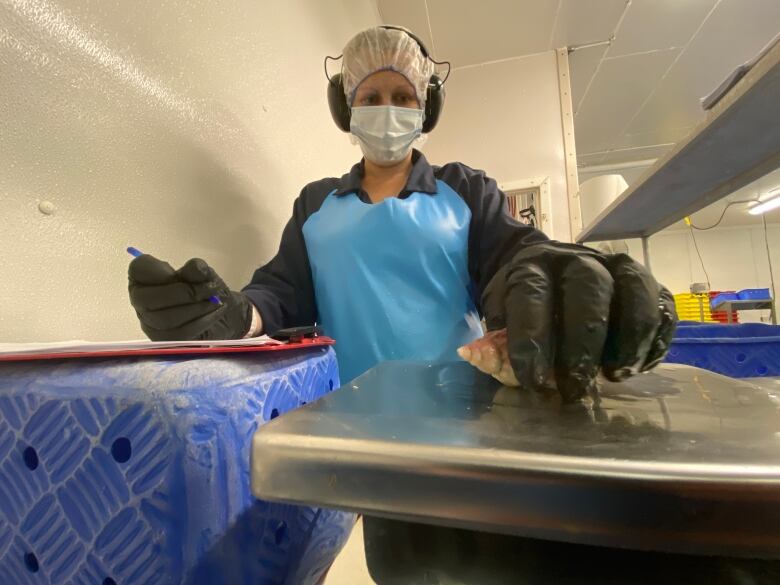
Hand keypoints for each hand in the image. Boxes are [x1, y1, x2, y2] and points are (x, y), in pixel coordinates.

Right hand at [128, 255, 251, 340]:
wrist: (225, 318)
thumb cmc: (207, 292)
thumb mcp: (207, 276)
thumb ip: (198, 270)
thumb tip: (196, 268)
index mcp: (144, 278)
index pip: (139, 269)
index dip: (161, 271)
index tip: (187, 273)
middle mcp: (141, 302)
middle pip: (147, 299)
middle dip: (184, 293)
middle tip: (210, 288)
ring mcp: (151, 324)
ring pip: (164, 319)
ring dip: (196, 308)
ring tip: (215, 301)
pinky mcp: (165, 341)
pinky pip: (179, 334)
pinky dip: (203, 321)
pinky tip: (215, 313)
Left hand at [470, 242, 675, 400]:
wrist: (546, 270)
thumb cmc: (520, 304)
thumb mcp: (498, 318)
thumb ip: (494, 344)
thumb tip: (475, 357)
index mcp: (531, 266)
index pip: (532, 295)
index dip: (532, 339)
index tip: (533, 381)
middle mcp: (575, 260)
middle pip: (587, 292)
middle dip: (582, 346)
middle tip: (575, 388)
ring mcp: (615, 266)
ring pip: (634, 292)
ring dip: (628, 339)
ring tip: (613, 375)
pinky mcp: (646, 281)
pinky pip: (662, 306)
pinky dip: (655, 339)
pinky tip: (636, 366)